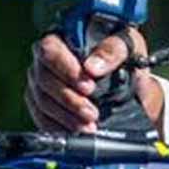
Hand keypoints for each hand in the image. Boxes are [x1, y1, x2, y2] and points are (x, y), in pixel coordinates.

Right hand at [24, 25, 164, 135]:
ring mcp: (41, 81)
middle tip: (92, 112)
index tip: (89, 87)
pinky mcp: (42, 102)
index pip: (50, 51)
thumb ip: (112, 50)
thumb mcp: (126, 45)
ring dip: (65, 116)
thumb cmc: (123, 54)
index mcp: (61, 38)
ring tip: (89, 125)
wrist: (128, 77)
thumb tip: (93, 67)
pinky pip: (40, 116)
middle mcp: (45, 59)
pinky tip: (75, 130)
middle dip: (69, 99)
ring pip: (41, 100)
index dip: (66, 70)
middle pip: (44, 79)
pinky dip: (57, 126)